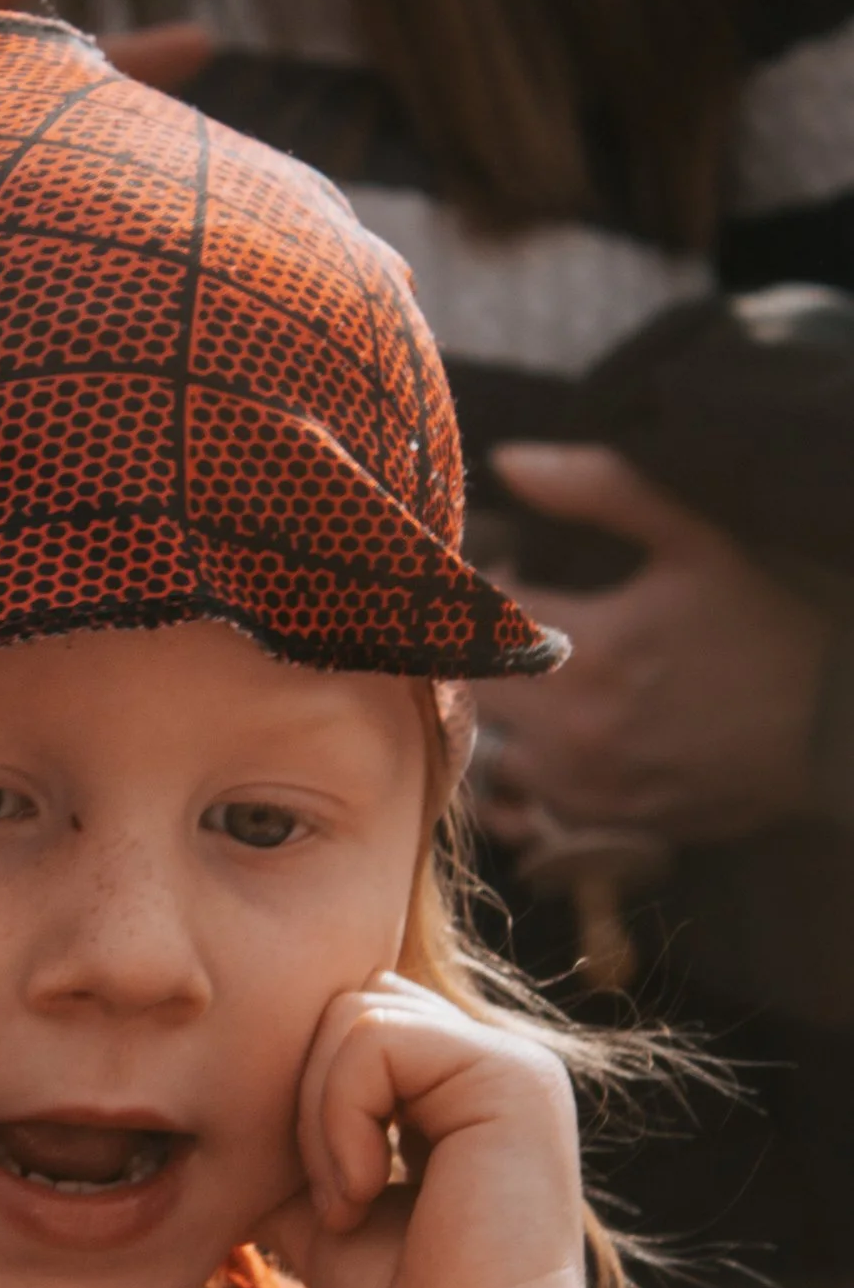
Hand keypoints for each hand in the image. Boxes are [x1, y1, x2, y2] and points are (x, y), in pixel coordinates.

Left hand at [263, 971, 591, 1287]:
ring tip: (347, 1203)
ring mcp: (511, 1065)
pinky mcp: (509, 1077)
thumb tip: (216, 1104)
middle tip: (328, 1198)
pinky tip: (363, 1195)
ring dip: (320, 1118)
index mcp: (463, 1092)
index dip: (306, 1100)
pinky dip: (341, 1120)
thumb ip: (295, 1145)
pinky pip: (375, 1042)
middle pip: (345, 1006)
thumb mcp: (324, 1211)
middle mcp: (495, 1065)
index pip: (350, 1029)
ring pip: (353, 1015)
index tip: (319, 1197)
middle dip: (307, 1099)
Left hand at [481, 443, 825, 847]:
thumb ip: (601, 490)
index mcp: (589, 648)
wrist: (838, 722)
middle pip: (470, 688)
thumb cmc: (775, 619)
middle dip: (476, 649)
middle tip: (511, 625)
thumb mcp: (700, 536)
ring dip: (495, 714)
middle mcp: (574, 728)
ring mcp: (587, 785)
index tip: (508, 573)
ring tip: (532, 683)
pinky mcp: (605, 825)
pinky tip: (555, 739)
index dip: (479, 586)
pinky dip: (523, 773)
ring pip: (489, 752)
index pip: (478, 613)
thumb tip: (509, 462)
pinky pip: (525, 807)